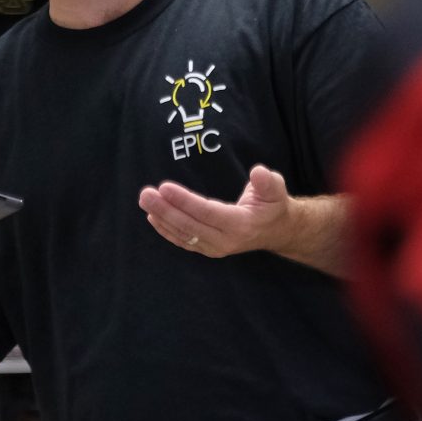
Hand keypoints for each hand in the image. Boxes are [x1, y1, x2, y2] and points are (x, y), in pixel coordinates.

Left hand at [137, 165, 294, 258]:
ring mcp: (215, 247)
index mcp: (240, 225)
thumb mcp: (276, 189)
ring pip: (183, 234)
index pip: (206, 212)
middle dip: (165, 209)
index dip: (184, 200)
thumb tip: (258, 171)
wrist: (276, 231)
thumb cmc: (273, 205)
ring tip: (145, 201)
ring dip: (162, 218)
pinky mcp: (208, 248)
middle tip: (146, 194)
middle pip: (190, 225)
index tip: (164, 187)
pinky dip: (166, 231)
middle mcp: (225, 240)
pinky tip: (152, 218)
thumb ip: (268, 181)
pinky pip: (184, 241)